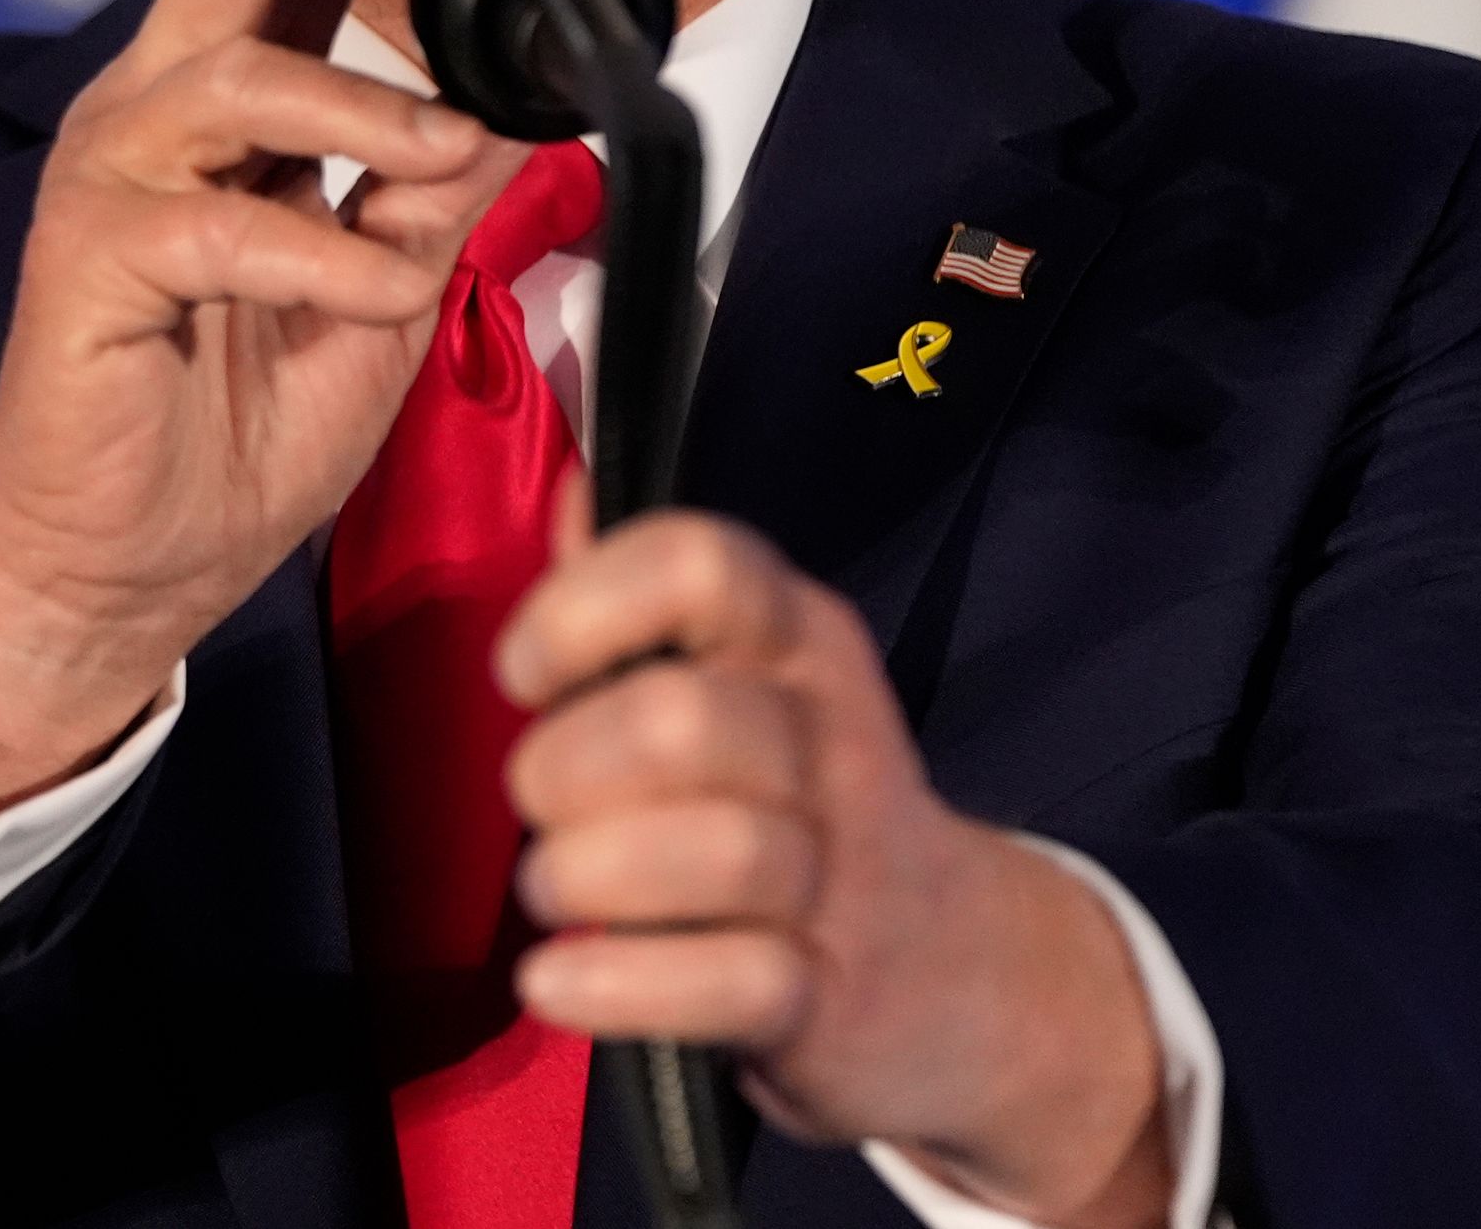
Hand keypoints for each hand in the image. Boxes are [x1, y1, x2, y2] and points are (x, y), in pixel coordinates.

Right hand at [0, 0, 521, 817]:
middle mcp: (149, 128)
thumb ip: (425, 198)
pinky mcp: (90, 267)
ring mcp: (111, 188)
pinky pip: (215, 225)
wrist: (120, 571)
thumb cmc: (228, 432)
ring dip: (355, 104)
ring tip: (443, 146)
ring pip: (229, 81)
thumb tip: (515, 107)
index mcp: (216, 126)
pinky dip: (316, 253)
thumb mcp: (373, 301)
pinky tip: (378, 287)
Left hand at [496, 494, 1175, 1228]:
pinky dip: (617, 988)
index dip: (583, 608)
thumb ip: (643, 595)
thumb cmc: (794, 801)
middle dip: (564, 766)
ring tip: (553, 889)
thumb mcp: (741, 677)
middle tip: (541, 804)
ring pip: (713, 855)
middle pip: (680, 721)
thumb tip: (570, 486)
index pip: (700, 564)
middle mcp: (828, 737)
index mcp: (796, 637)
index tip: (525, 671)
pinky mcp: (828, 995)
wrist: (955, 971)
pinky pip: (727, 983)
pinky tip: (554, 983)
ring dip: (586, 878)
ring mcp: (840, 872)